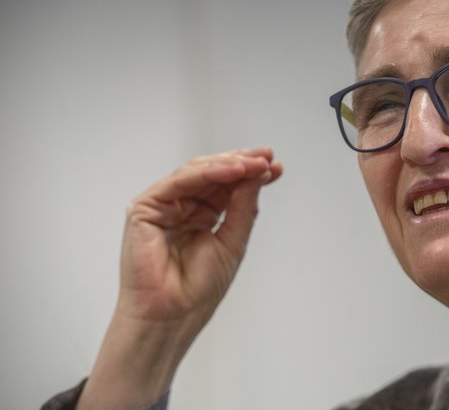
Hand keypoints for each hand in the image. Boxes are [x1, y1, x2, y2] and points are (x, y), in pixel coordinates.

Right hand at [118, 147, 280, 324]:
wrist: (171, 317)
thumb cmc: (196, 290)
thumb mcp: (233, 241)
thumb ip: (243, 207)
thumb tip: (257, 175)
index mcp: (202, 217)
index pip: (228, 187)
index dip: (251, 175)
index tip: (276, 168)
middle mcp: (182, 208)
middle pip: (213, 175)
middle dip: (243, 164)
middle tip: (267, 159)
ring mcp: (163, 207)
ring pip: (197, 172)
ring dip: (229, 165)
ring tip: (256, 164)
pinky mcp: (145, 209)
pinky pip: (179, 181)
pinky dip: (207, 172)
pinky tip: (233, 170)